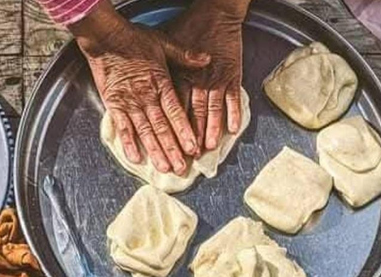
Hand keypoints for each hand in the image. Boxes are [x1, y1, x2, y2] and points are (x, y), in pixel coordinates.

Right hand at [71, 2, 209, 174]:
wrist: (106, 37)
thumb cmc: (135, 39)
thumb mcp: (164, 43)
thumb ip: (185, 55)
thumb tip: (207, 60)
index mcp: (161, 83)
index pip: (176, 112)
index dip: (184, 132)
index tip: (193, 148)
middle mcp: (146, 97)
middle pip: (162, 128)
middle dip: (172, 149)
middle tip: (181, 168)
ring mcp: (129, 102)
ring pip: (145, 132)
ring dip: (155, 152)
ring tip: (164, 168)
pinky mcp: (114, 104)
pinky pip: (122, 127)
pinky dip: (128, 143)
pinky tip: (135, 158)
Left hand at [168, 0, 249, 150]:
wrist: (215, 11)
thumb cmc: (187, 26)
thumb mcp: (165, 44)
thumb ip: (158, 71)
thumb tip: (146, 84)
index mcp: (179, 76)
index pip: (174, 109)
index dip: (172, 129)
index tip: (170, 146)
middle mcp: (197, 81)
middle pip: (192, 115)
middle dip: (189, 138)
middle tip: (187, 157)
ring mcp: (216, 79)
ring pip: (212, 110)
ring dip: (210, 130)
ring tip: (208, 147)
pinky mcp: (232, 75)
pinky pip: (233, 98)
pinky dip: (233, 114)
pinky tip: (232, 130)